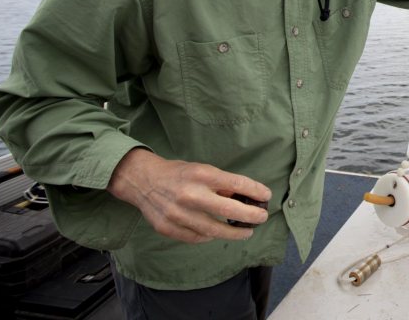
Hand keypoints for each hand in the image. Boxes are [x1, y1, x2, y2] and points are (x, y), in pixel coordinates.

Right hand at [107, 148, 271, 243]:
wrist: (142, 180)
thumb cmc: (178, 173)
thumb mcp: (201, 169)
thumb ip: (221, 184)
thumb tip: (244, 198)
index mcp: (201, 175)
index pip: (236, 184)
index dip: (255, 191)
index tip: (266, 196)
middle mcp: (190, 194)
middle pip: (228, 210)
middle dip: (250, 216)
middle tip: (261, 218)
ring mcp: (177, 213)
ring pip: (213, 230)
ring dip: (234, 233)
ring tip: (246, 232)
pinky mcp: (167, 227)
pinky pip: (196, 237)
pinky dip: (209, 237)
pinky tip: (217, 234)